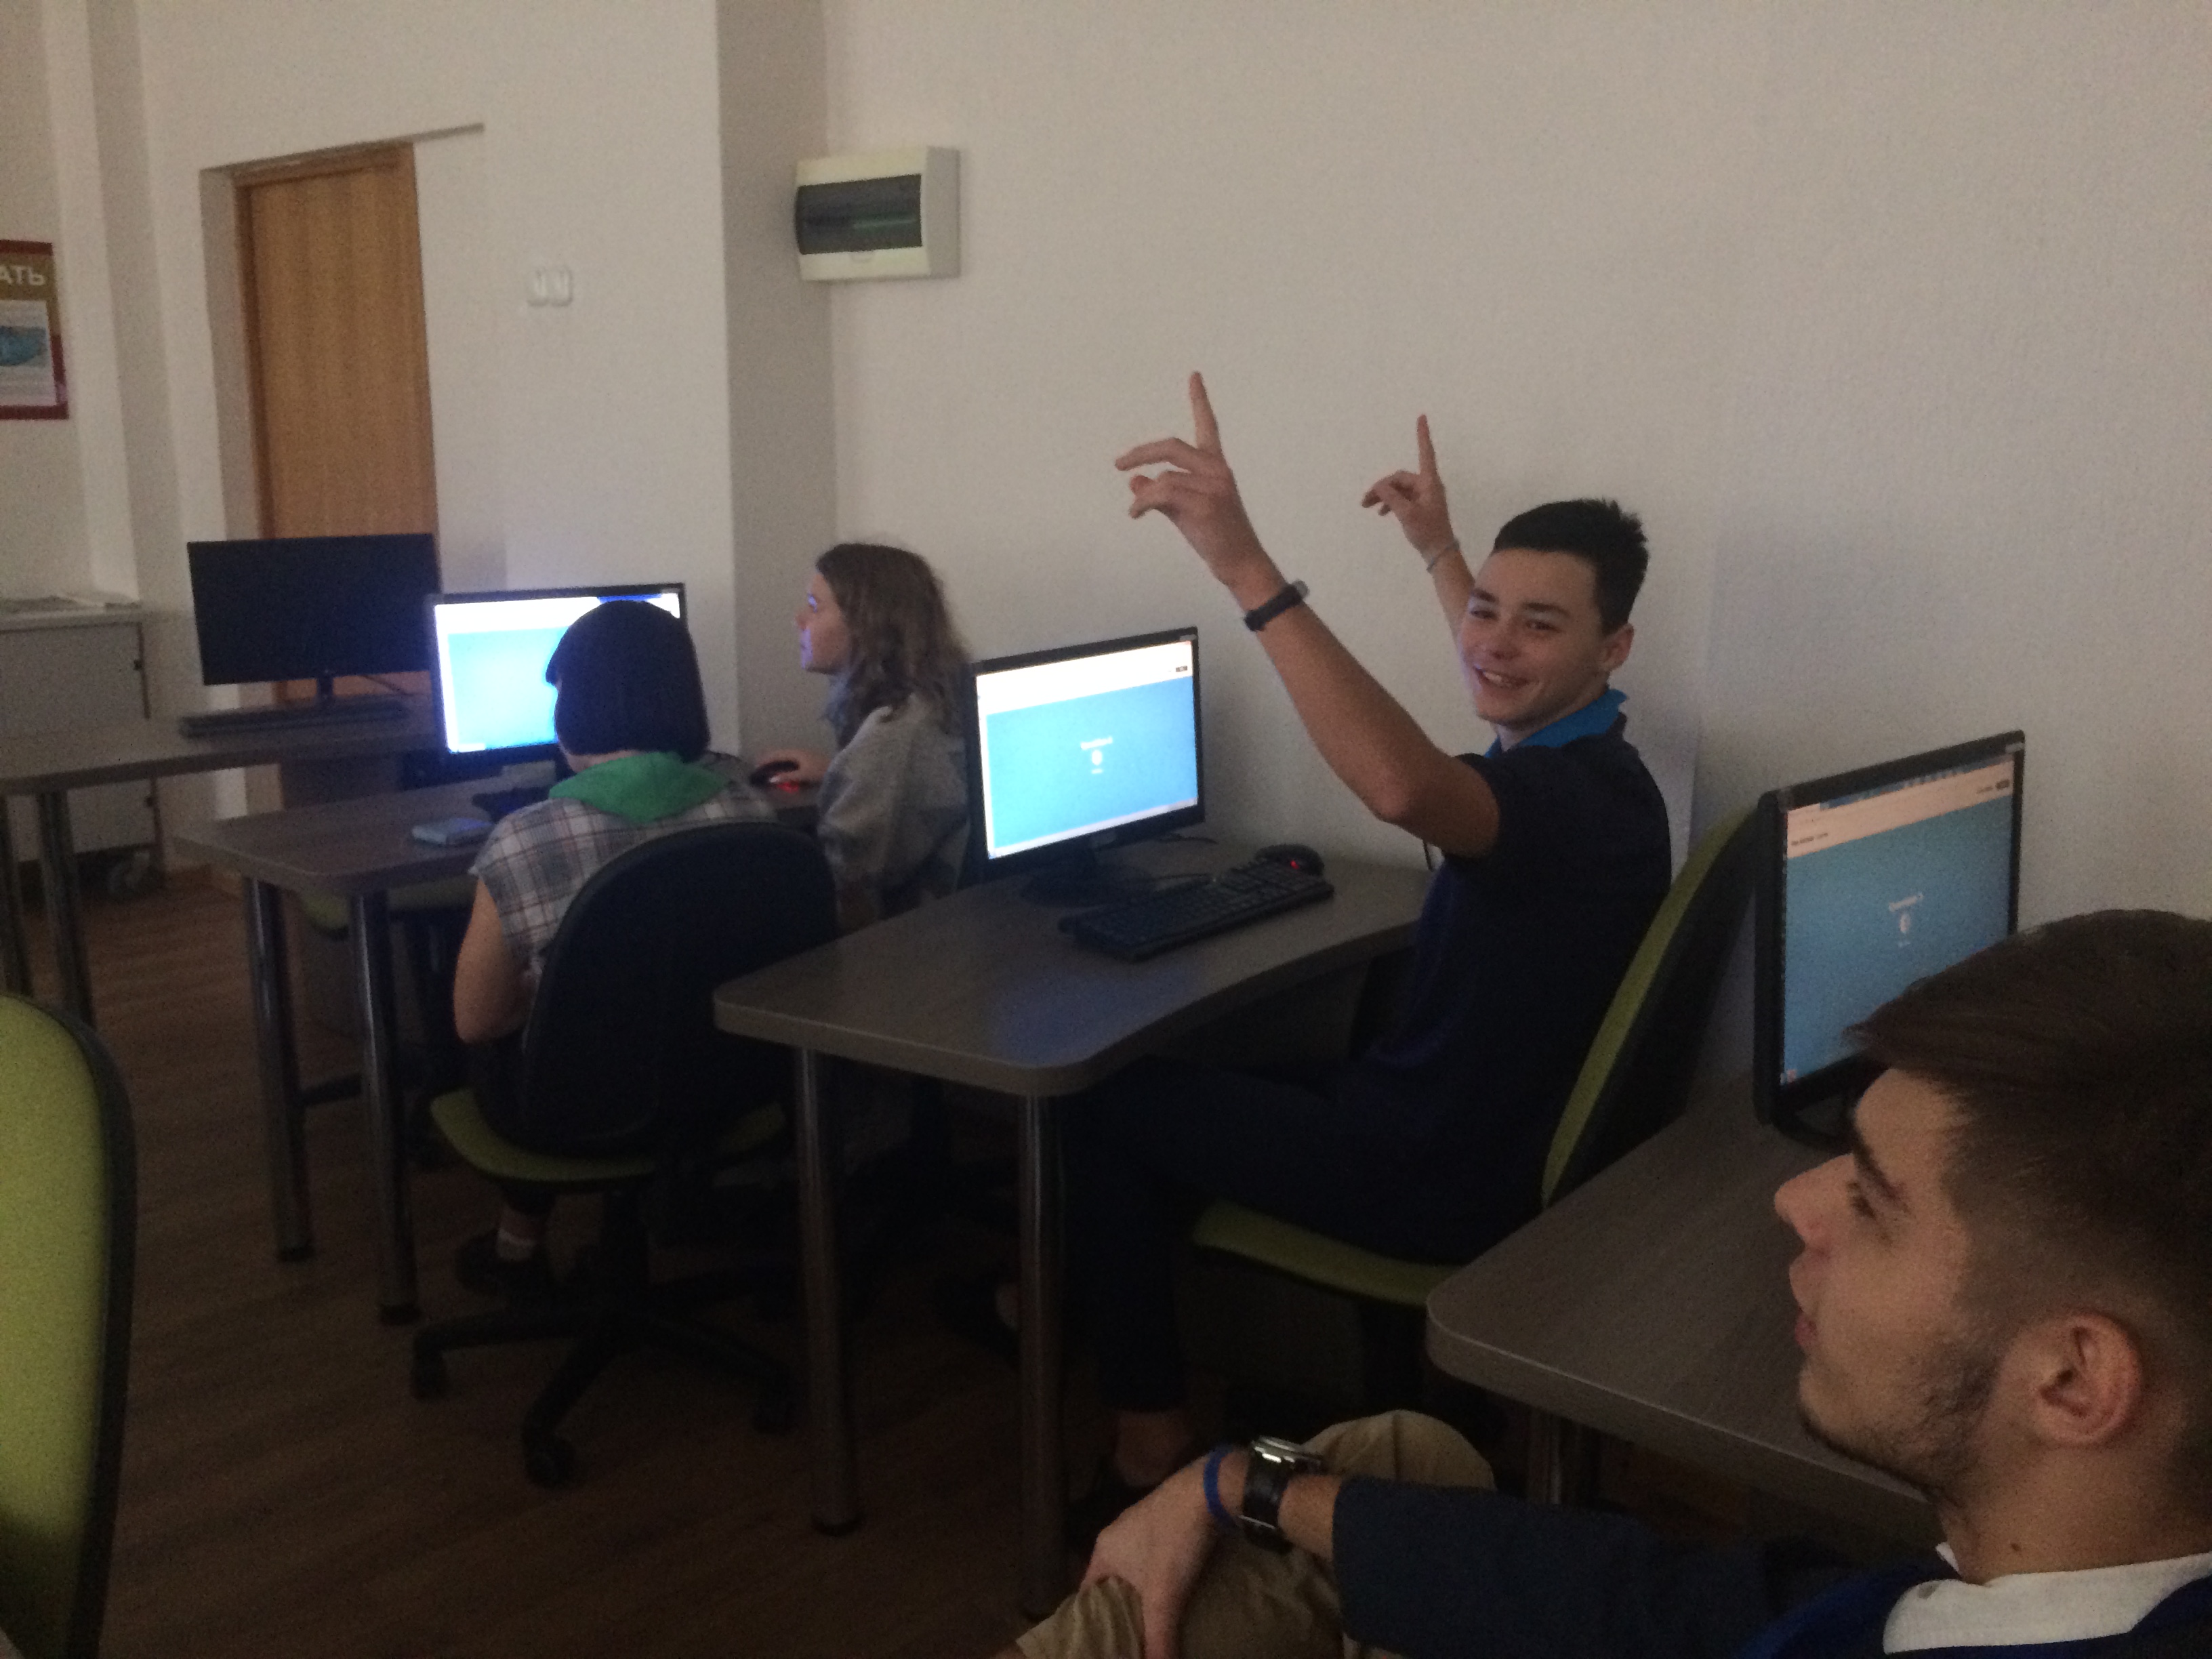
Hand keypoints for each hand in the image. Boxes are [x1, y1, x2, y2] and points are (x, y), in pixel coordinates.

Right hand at [752, 746, 828, 785]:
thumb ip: (787, 777)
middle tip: (759, 767)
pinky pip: (790, 760)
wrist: (837, 769)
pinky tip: (782, 769)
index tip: (756, 766)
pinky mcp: (807, 759)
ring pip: (785, 757)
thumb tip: (771, 779)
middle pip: (779, 754)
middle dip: (769, 760)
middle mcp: (797, 751)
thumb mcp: (803, 775)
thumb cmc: (820, 771)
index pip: (776, 755)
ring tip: (768, 768)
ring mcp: (803, 754)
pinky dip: (783, 764)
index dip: (765, 760)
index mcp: (795, 753)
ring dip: (776, 762)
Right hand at [1079, 1459, 1222, 1658]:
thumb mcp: (1164, 1597)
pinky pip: (1153, 1555)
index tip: (1102, 1642)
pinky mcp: (1165, 1519)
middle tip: (1130, 1637)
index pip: (1086, 1593)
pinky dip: (1159, 1575)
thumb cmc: (1175, 1542)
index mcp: (1104, 1549)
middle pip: (1111, 1582)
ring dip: (1142, 1593)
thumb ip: (1158, 1638)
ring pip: (1134, 1568)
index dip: (1093, 1620)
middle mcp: (1116, 1534)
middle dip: (1120, 1609)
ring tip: (1152, 1620)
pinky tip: (1175, 1591)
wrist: (1210, 1491)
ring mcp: (1141, 1523)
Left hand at [1115, 373, 1277, 596]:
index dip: (1199, 400)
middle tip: (1120, 463)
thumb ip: (1161, 492)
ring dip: (1143, 494)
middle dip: (1142, 453)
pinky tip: (1136, 514)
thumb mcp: (1184, 510)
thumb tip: (1134, 481)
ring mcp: (1214, 487)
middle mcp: (1217, 470)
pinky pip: (1162, 494)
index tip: (1194, 376)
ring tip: (1136, 509)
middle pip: (1172, 446)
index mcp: (1216, 466)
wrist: (1240, 563)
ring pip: (1164, 477)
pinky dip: (1143, 503)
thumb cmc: (1216, 537)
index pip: (1208, 426)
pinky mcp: (1206, 505)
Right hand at [1360, 414, 1459, 566]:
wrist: (1439, 553)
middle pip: (1400, 478)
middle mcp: (1428, 485)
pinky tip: (1381, 513)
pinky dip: (1391, 502)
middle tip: (1364, 502)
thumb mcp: (1407, 514)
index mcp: (1429, 482)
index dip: (1422, 435)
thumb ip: (1391, 497)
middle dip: (1382, 487)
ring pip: (1399, 489)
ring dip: (1383, 495)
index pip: (1425, 452)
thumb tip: (1380, 486)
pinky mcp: (1421, 505)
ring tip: (1367, 506)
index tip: (1422, 417)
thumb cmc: (1427, 532)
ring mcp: (1424, 495)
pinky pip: (1403, 498)